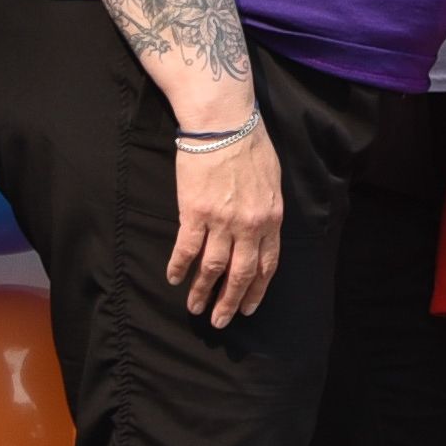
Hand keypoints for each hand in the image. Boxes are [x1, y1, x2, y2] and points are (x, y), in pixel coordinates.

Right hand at [168, 112, 282, 324]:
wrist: (223, 124)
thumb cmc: (250, 146)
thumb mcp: (272, 182)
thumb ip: (267, 211)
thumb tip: (260, 232)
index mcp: (271, 218)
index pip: (267, 264)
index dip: (256, 289)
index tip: (248, 307)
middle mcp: (249, 225)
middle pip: (240, 273)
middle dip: (230, 302)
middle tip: (220, 322)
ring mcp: (222, 221)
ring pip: (212, 267)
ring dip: (202, 291)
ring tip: (194, 308)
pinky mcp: (195, 212)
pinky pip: (186, 248)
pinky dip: (179, 266)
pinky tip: (173, 278)